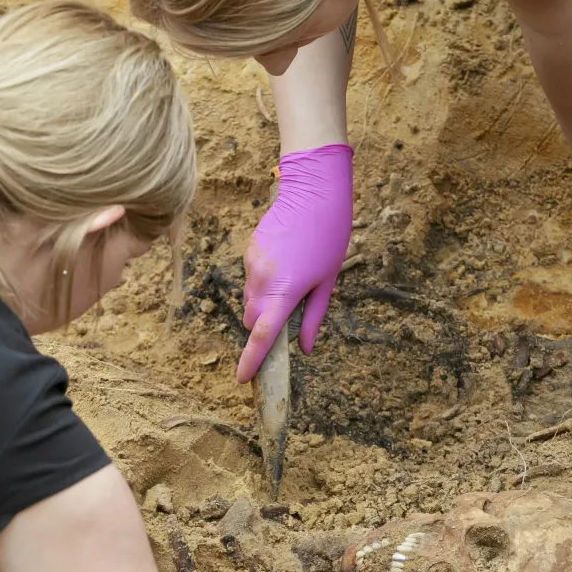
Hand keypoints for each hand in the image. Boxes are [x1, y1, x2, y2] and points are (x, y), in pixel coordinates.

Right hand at [236, 144, 352, 383]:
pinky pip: (252, 279)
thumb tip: (306, 349)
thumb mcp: (327, 282)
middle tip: (287, 317)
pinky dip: (263, 283)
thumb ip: (314, 318)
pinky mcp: (249, 252)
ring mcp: (252, 265)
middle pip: (251, 320)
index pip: (261, 335)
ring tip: (292, 280)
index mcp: (284, 292)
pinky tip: (286, 262)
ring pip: (250, 299)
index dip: (251, 361)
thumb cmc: (329, 237)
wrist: (313, 191)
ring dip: (264, 303)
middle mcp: (262, 281)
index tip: (243, 379)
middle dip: (263, 326)